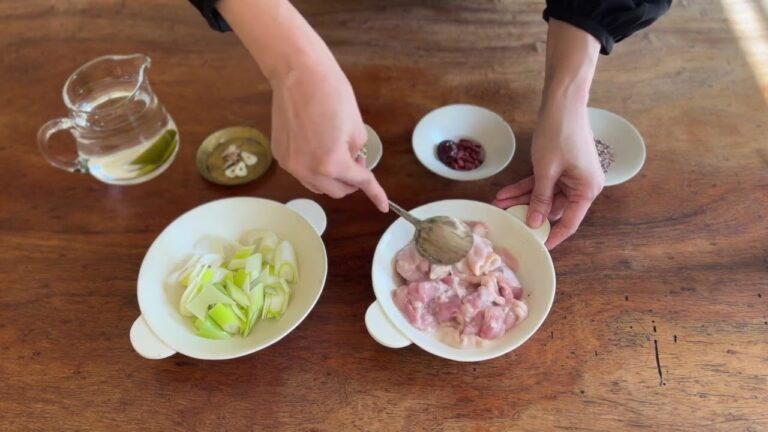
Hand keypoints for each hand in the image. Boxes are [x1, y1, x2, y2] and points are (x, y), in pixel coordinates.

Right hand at [217, 0, 387, 211]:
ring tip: (336, 155)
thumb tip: (353, 162)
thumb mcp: (357, 127)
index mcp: (332, 163)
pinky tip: (317, 147)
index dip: (375, 193)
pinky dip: (314, 168)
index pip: (360, 183)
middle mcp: (308, 170)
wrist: (297, 73)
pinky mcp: (280, 156)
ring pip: (317, 186)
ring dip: (332, 178)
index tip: (383, 205)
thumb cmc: (330, 92)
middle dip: (351, 182)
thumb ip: (357, 153)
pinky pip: (302, 173)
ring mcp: (291, 164)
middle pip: (337, 191)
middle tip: (357, 163)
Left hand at [493, 104, 603, 248]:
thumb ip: (540, 199)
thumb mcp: (546, 170)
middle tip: (508, 221)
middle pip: (553, 208)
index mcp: (587, 190)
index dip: (553, 235)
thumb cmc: (560, 134)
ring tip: (499, 204)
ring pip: (543, 195)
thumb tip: (536, 222)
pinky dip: (525, 187)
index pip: (570, 222)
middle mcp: (582, 185)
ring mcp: (571, 176)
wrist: (562, 104)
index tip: (539, 246)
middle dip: (528, 213)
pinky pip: (541, 183)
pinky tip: (504, 193)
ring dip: (521, 199)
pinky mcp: (560, 167)